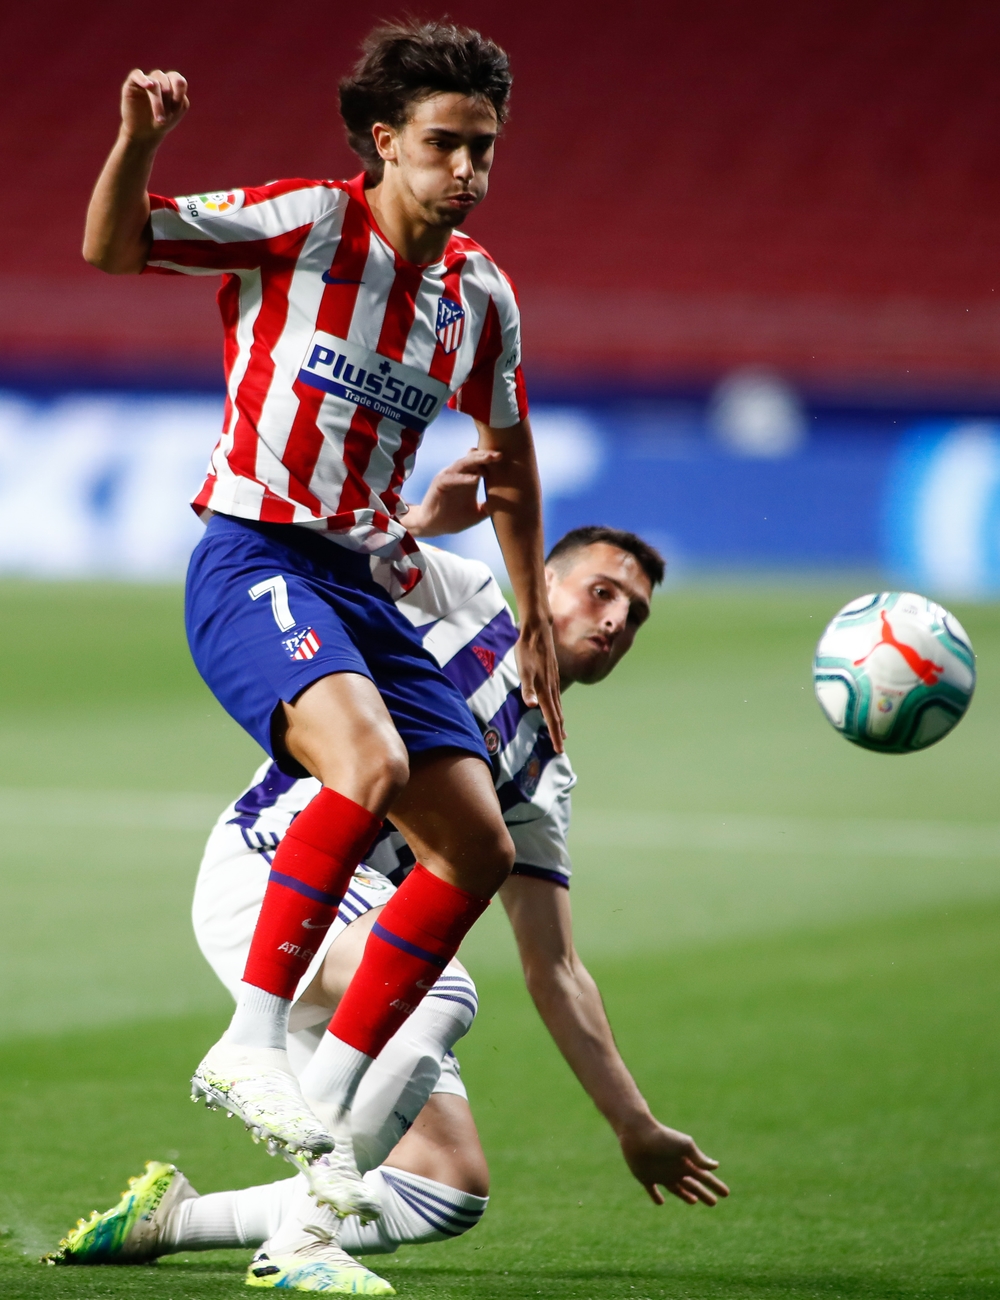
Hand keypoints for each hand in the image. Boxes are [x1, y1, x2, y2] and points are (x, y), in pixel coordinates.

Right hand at [120, 68, 188, 144]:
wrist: (144, 132)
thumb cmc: (160, 122)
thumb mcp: (174, 113)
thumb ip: (179, 97)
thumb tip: (178, 82)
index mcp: (171, 84)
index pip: (178, 80)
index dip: (179, 93)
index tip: (176, 110)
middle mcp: (158, 79)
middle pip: (166, 80)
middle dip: (168, 100)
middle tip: (166, 118)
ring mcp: (145, 80)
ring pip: (154, 82)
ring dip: (158, 101)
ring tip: (159, 119)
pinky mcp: (132, 84)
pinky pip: (137, 74)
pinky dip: (143, 79)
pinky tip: (148, 86)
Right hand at [404, 449, 501, 536]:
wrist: (433, 527)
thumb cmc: (454, 519)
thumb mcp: (477, 514)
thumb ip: (490, 508)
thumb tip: (510, 508)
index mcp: (469, 479)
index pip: (481, 464)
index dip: (492, 461)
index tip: (507, 460)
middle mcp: (459, 475)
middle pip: (473, 460)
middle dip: (486, 455)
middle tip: (500, 455)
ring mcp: (449, 477)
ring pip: (463, 464)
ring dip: (476, 461)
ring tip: (489, 459)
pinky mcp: (440, 484)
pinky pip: (452, 478)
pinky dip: (464, 478)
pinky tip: (476, 479)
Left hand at [516, 617, 565, 752]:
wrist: (537, 631)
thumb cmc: (527, 650)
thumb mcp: (523, 670)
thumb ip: (527, 688)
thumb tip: (532, 705)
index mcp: (545, 690)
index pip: (552, 717)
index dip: (554, 734)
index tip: (559, 749)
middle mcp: (552, 688)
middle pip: (557, 715)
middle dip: (558, 732)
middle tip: (560, 747)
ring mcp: (554, 681)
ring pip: (558, 706)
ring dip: (559, 721)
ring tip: (561, 732)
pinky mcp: (552, 675)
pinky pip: (556, 697)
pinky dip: (557, 708)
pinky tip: (555, 708)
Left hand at [619, 1118, 728, 1206]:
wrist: (638, 1133)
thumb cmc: (663, 1137)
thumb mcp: (684, 1145)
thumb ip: (698, 1157)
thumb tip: (715, 1166)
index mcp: (686, 1163)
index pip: (705, 1177)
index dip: (715, 1186)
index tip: (726, 1193)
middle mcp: (675, 1169)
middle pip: (693, 1186)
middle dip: (704, 1194)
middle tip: (714, 1203)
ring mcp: (661, 1174)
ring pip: (677, 1189)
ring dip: (686, 1195)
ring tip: (694, 1201)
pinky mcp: (646, 1177)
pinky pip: (653, 1190)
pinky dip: (656, 1197)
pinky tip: (661, 1202)